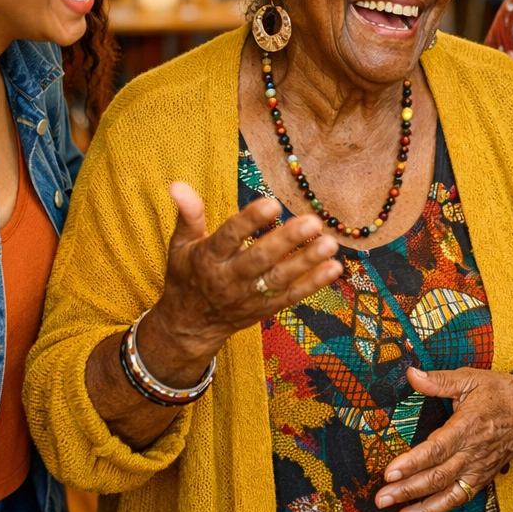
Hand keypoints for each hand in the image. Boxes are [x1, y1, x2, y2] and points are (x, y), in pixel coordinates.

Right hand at [143, 183, 342, 379]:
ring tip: (330, 243)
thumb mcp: (180, 245)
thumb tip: (177, 184)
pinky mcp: (266, 309)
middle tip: (312, 221)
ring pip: (280, 279)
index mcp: (207, 258)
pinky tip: (334, 267)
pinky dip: (314, 284)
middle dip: (287, 241)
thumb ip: (188, 214)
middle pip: (260, 259)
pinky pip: (292, 296)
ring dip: (307, 262)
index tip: (272, 203)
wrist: (190, 327)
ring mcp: (250, 296)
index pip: (229, 237)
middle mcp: (229, 279)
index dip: (250, 221)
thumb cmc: (187, 277)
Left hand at [374, 366, 512, 511]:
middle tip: (381, 498)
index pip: (436, 449)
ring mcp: (478, 468)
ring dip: (421, 508)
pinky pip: (460, 498)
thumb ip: (438, 380)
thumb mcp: (470, 378)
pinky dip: (440, 509)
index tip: (389, 472)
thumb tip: (411, 374)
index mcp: (467, 426)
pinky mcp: (482, 478)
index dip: (412, 463)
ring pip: (448, 494)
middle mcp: (473, 452)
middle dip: (407, 489)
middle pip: (437, 476)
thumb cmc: (499, 392)